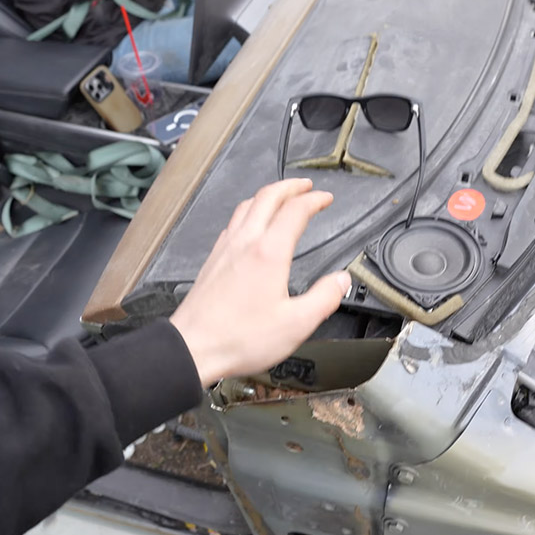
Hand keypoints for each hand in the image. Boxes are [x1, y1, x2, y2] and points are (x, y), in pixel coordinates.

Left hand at [170, 179, 351, 385]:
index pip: (295, 210)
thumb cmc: (239, 338)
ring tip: (280, 198)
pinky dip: (248, 213)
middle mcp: (245, 243)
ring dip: (267, 196)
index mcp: (269, 253)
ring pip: (246, 206)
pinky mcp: (213, 260)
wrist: (193, 348)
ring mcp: (225, 249)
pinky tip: (249, 227)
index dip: (314, 200)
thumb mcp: (296, 324)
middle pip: (267, 197)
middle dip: (290, 186)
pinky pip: (232, 224)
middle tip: (305, 186)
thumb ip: (324, 298)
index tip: (326, 199)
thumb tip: (341, 280)